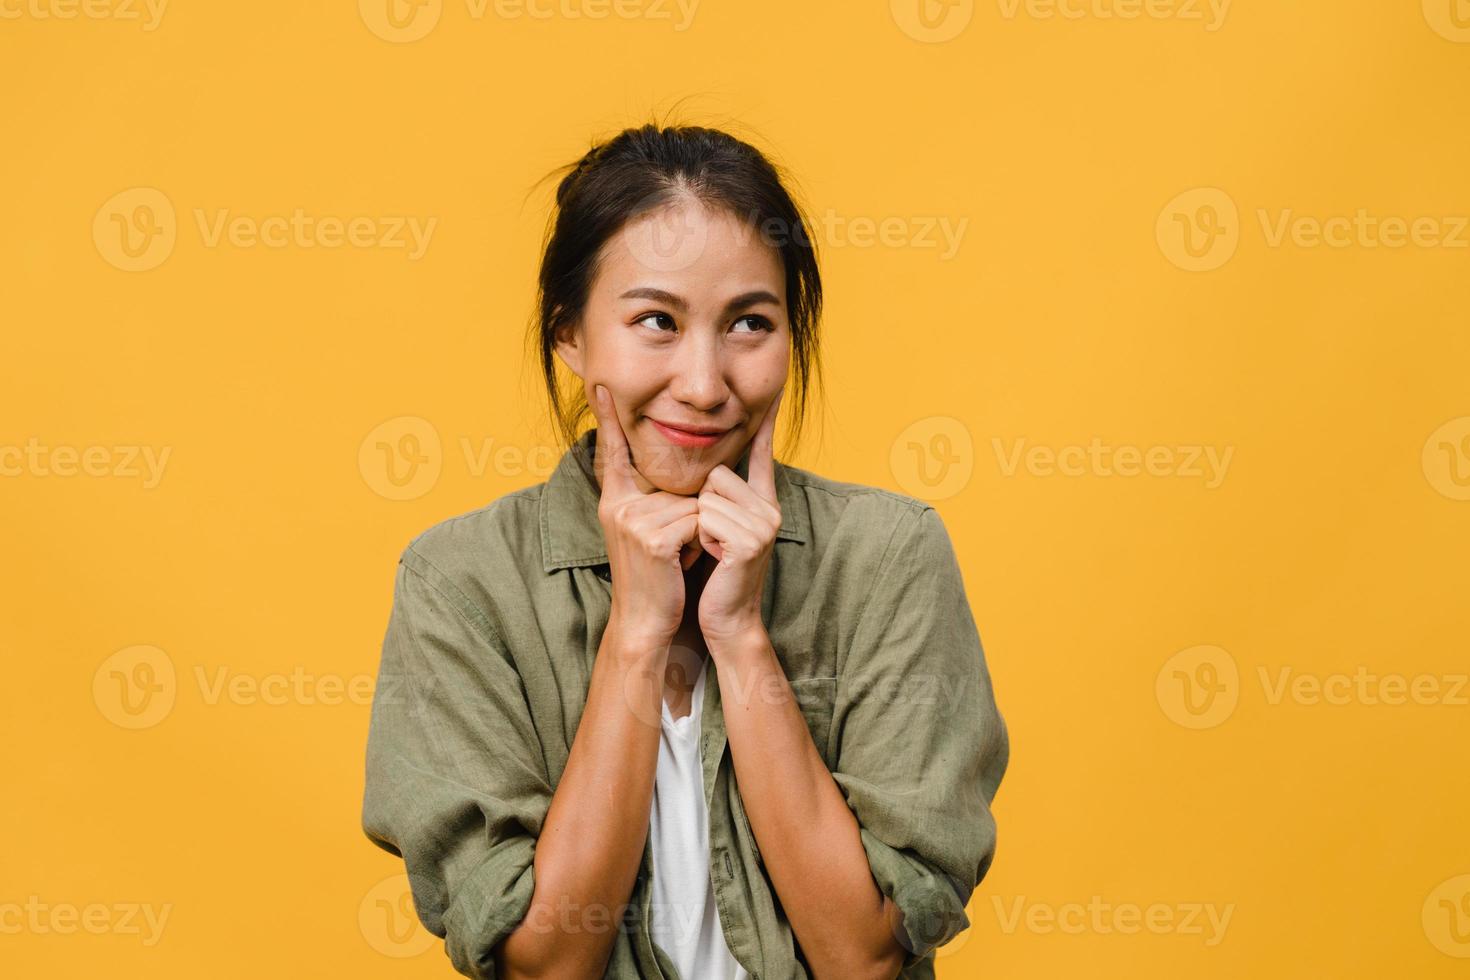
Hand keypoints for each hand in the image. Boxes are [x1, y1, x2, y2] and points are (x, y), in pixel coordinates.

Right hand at [588, 383, 703, 645]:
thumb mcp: (648, 532)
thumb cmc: (656, 578)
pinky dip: (700, 542)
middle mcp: (617, 506)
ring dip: (696, 532)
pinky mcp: (653, 538)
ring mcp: (633, 521)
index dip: (610, 419)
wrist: (646, 621)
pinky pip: (696, 521)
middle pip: (675, 483)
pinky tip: (682, 564)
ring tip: (677, 559)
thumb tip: (674, 475)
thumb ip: (653, 501)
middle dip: (688, 516)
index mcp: (614, 501)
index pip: (613, 453)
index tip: (602, 385)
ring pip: (691, 503)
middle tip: (675, 551)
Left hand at [696, 387, 784, 648]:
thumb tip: (704, 470)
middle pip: (718, 474)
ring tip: (712, 550)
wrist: (726, 618)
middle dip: (701, 505)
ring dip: (698, 524)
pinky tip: (714, 559)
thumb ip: (718, 498)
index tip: (774, 390)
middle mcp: (770, 507)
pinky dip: (700, 539)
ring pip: (709, 495)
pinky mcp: (751, 541)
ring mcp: (764, 523)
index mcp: (763, 501)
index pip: (762, 453)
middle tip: (711, 539)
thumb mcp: (716, 528)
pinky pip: (707, 518)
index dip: (767, 423)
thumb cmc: (714, 574)